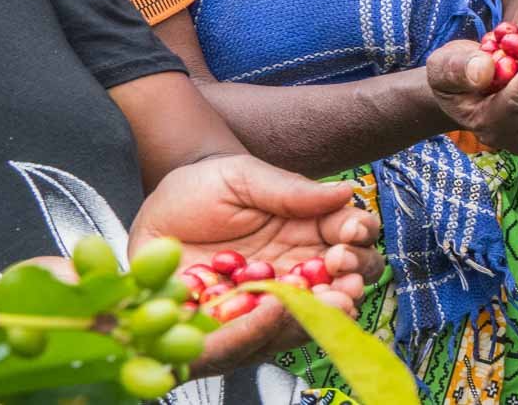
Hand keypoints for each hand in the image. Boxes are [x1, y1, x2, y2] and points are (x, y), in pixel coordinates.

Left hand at [125, 155, 378, 375]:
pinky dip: (272, 332)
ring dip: (324, 313)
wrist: (157, 213)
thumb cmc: (205, 186)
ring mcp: (270, 301)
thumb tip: (346, 192)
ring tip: (326, 301)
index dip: (360, 237)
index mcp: (311, 231)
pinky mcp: (236, 327)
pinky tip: (276, 315)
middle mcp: (300, 270)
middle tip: (340, 269)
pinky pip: (260, 339)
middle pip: (345, 284)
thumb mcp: (243, 178)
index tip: (350, 232)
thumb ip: (290, 189)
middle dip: (350, 282)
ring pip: (311, 317)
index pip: (354, 238)